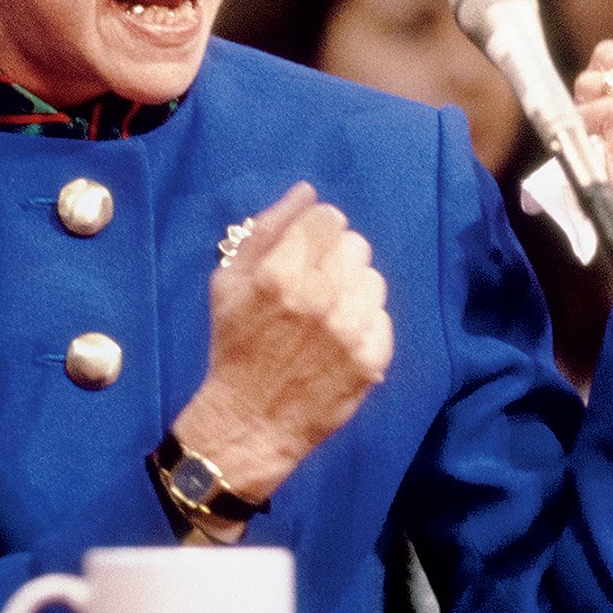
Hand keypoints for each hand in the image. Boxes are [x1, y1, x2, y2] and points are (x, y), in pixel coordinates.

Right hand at [171, 182, 393, 504]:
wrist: (250, 420)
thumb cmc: (234, 345)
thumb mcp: (228, 282)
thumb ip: (267, 229)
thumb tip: (307, 192)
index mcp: (280, 274)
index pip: (328, 217)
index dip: (316, 231)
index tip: (304, 252)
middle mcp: (321, 297)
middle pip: (356, 243)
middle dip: (335, 258)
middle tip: (314, 285)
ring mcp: (351, 331)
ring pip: (373, 278)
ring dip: (352, 289)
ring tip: (327, 314)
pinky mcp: (372, 360)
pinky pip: (383, 316)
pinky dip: (364, 324)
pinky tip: (339, 340)